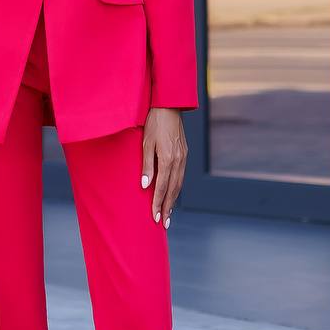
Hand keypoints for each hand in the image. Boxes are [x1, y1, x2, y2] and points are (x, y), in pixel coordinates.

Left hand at [141, 107, 187, 228]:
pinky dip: (176, 188)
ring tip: (168, 214)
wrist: (169, 106)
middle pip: (173, 190)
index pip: (162, 187)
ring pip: (179, 184)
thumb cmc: (153, 123)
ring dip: (173, 200)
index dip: (158, 203)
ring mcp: (183, 157)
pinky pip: (181, 176)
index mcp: (168, 159)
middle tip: (163, 224)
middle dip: (167, 207)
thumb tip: (146, 186)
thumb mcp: (145, 143)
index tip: (154, 217)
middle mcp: (178, 160)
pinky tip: (172, 194)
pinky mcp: (184, 154)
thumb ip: (147, 165)